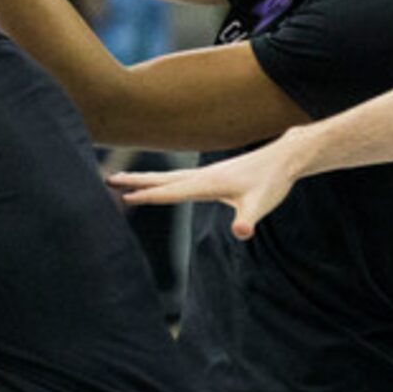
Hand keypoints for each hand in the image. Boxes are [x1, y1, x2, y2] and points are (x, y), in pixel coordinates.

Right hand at [111, 131, 310, 238]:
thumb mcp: (261, 204)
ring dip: (144, 179)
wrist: (285, 158)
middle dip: (135, 181)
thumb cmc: (272, 182)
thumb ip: (248, 220)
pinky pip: (178, 178)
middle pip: (161, 179)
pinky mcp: (212, 176)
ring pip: (168, 177)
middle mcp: (202, 176)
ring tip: (123, 180)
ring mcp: (206, 174)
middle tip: (107, 179)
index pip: (170, 191)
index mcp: (207, 184)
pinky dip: (162, 180)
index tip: (123, 197)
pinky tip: (159, 183)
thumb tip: (242, 233)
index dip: (147, 195)